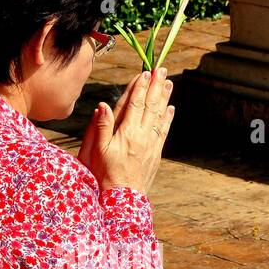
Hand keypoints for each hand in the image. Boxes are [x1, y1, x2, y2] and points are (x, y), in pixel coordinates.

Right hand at [77, 68, 173, 194]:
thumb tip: (103, 104)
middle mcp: (141, 135)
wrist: (122, 199)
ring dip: (164, 98)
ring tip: (168, 83)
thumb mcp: (98, 151)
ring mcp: (151, 144)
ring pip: (159, 116)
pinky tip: (171, 109)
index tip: (145, 72)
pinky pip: (163, 131)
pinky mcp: (156, 153)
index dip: (140, 87)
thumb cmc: (105, 175)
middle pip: (150, 105)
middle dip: (155, 86)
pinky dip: (167, 118)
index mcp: (126, 132)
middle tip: (161, 69)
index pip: (134, 104)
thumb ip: (101, 126)